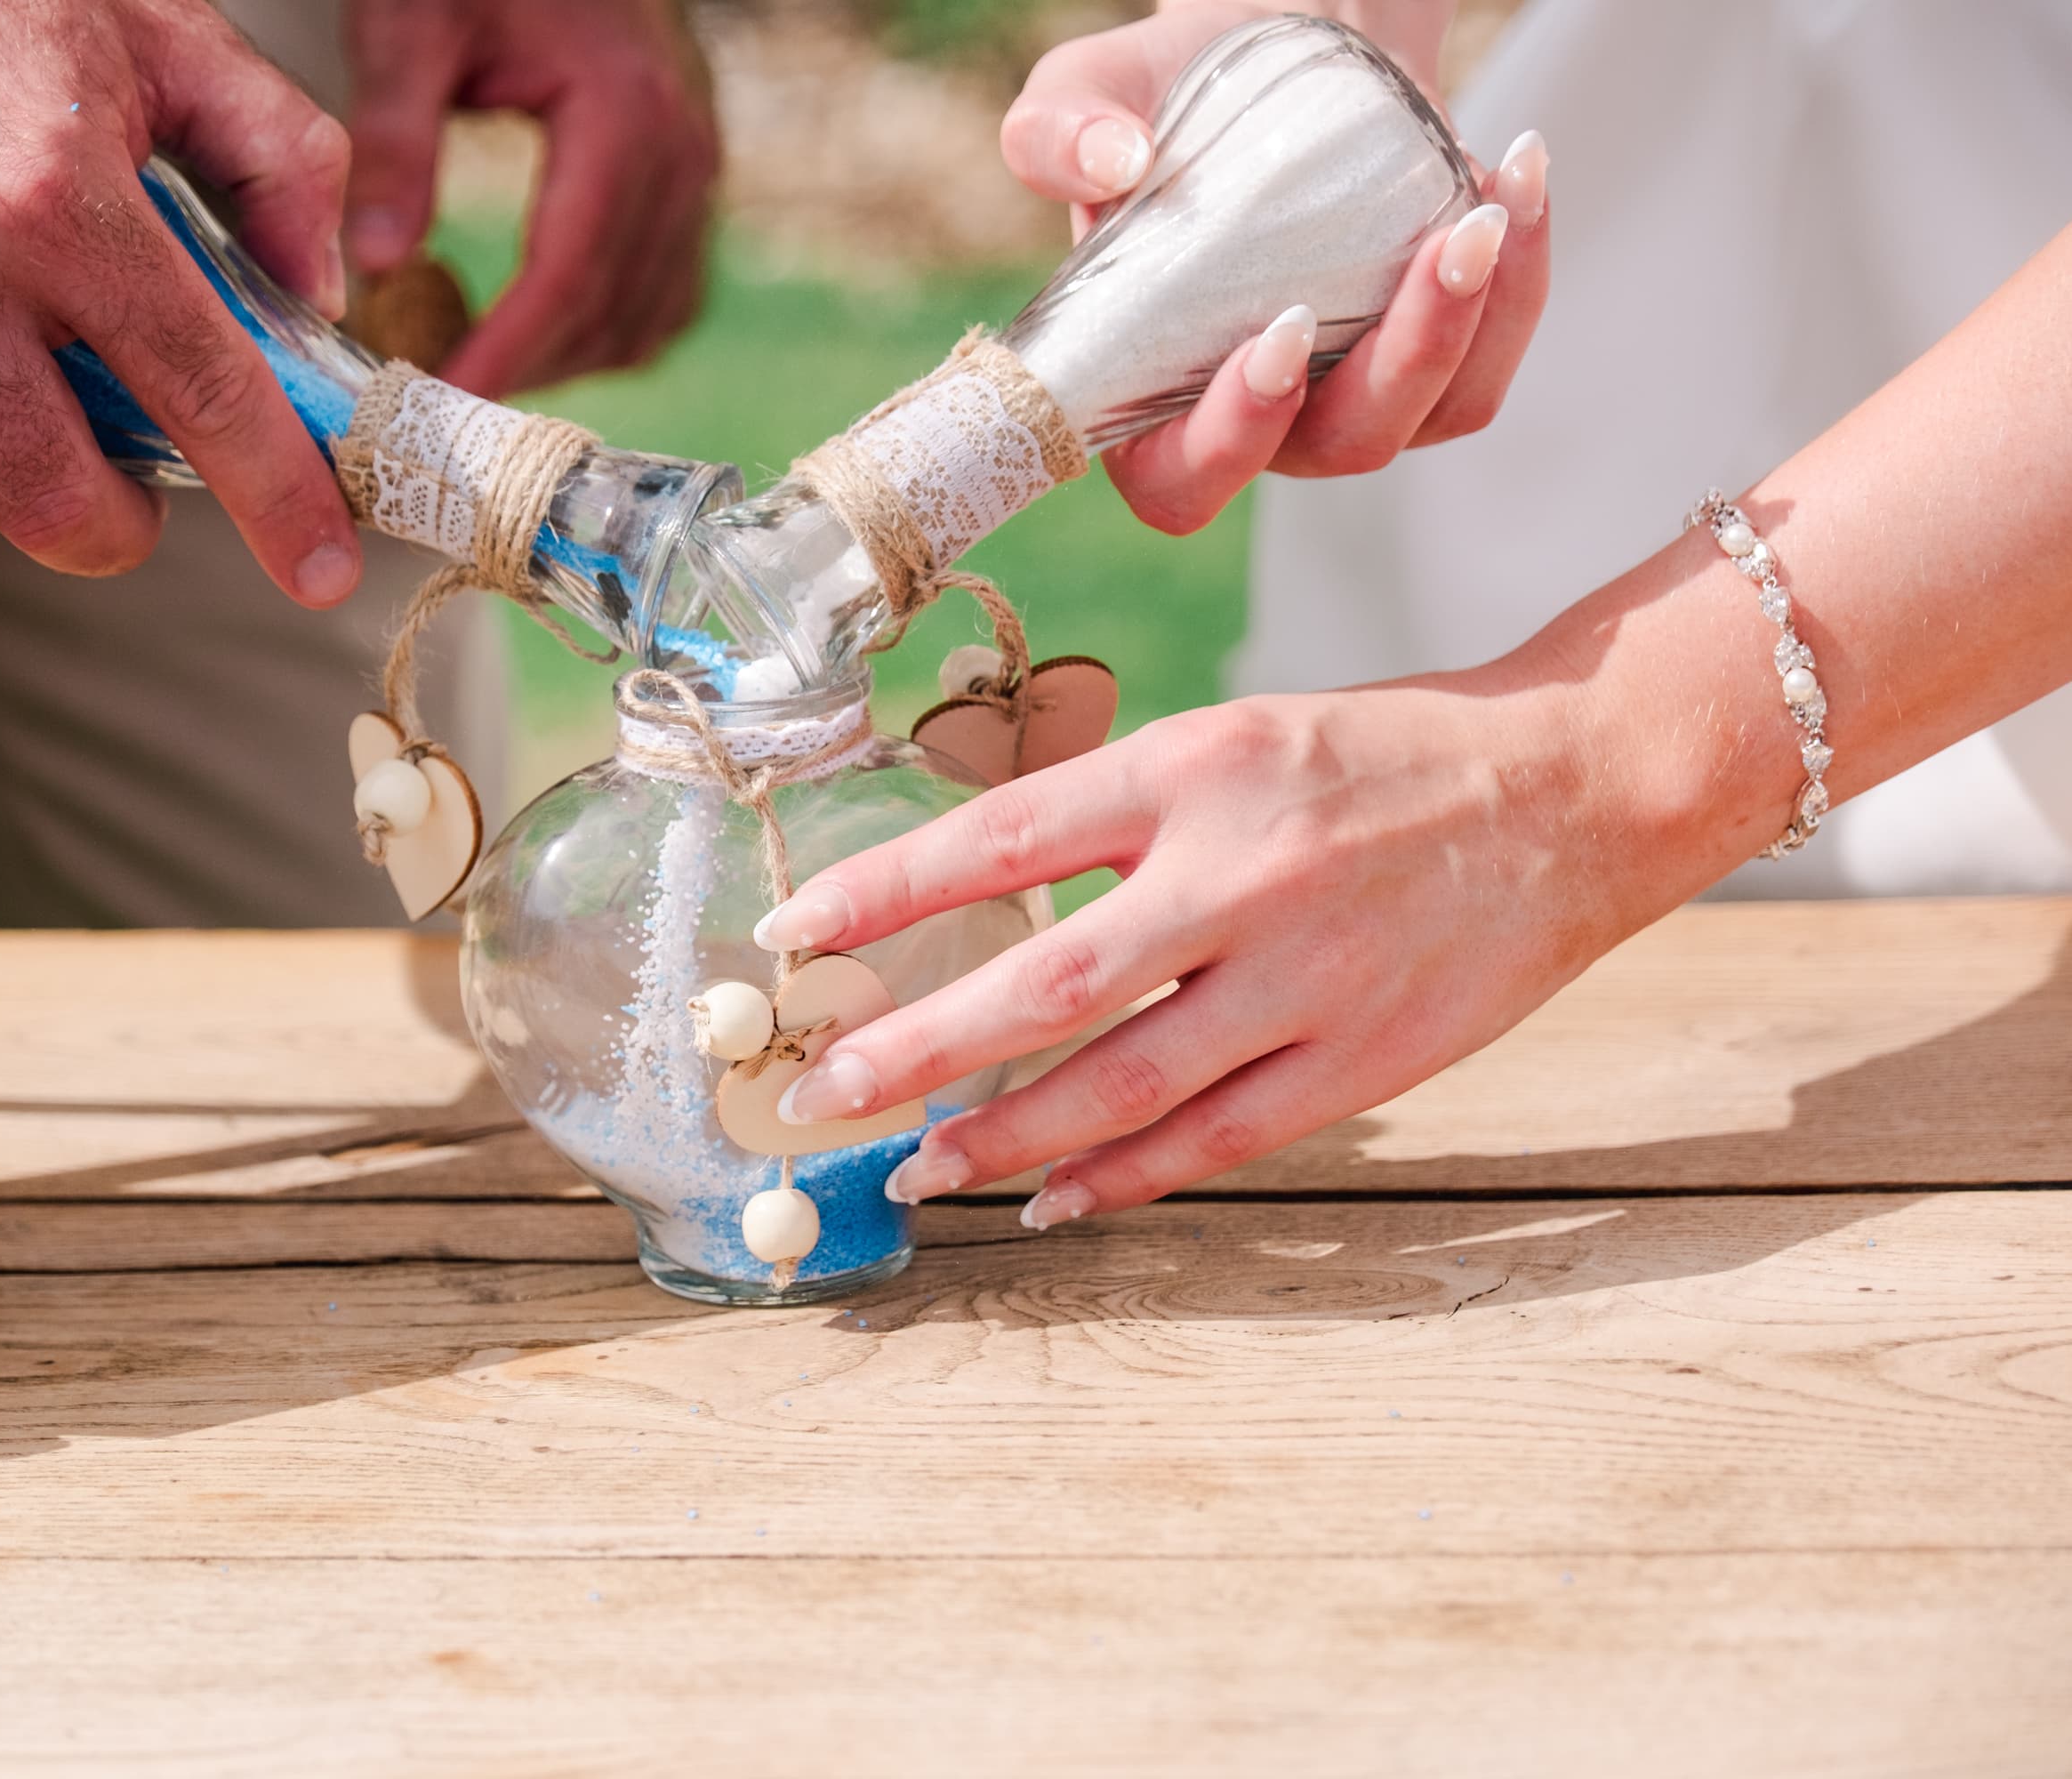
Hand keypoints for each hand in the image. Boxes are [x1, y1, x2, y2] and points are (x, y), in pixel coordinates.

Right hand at [0, 0, 362, 602]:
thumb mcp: (163, 37)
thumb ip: (278, 157)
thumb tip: (318, 299)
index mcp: (55, 193)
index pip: (201, 389)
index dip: (275, 499)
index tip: (319, 569)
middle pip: (52, 502)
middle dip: (111, 525)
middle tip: (122, 482)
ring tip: (10, 452)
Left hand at [343, 0, 718, 396]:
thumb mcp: (414, 24)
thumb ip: (394, 138)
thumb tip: (376, 265)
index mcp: (622, 113)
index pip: (567, 272)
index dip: (509, 352)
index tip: (450, 401)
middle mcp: (681, 149)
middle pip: (613, 309)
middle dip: (530, 367)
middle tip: (444, 399)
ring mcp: (698, 165)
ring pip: (652, 315)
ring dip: (571, 357)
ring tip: (484, 364)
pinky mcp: (692, 174)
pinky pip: (670, 290)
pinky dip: (610, 327)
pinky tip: (542, 328)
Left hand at [753, 666, 1725, 1225]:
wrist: (1577, 788)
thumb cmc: (1381, 761)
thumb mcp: (1236, 740)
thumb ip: (1119, 819)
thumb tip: (978, 903)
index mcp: (1196, 766)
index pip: (1000, 834)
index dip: (881, 891)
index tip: (790, 937)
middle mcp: (1243, 870)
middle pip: (1043, 983)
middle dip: (913, 1050)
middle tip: (815, 1095)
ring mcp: (1309, 975)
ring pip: (1120, 1083)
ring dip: (1002, 1137)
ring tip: (914, 1165)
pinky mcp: (1368, 1058)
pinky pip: (1216, 1138)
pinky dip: (1122, 1177)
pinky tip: (1048, 1198)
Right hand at [1000, 1, 1550, 535]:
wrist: (1275, 46)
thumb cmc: (1165, 92)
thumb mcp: (1086, 92)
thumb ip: (1056, 130)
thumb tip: (1110, 161)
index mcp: (1148, 395)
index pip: (1179, 483)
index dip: (1230, 442)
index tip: (1279, 334)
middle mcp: (1254, 419)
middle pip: (1337, 451)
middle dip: (1403, 362)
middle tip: (1443, 246)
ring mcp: (1346, 397)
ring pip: (1430, 413)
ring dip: (1473, 319)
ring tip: (1489, 205)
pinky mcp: (1429, 361)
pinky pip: (1486, 362)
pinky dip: (1520, 279)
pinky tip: (1515, 178)